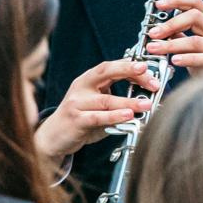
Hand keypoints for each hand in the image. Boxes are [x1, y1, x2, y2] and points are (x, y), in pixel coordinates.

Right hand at [34, 58, 160, 162]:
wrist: (53, 136)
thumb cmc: (81, 118)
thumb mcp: (99, 104)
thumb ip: (118, 99)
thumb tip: (148, 97)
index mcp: (89, 79)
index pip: (111, 66)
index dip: (130, 66)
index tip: (148, 69)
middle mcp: (81, 87)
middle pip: (105, 72)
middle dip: (128, 71)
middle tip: (148, 76)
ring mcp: (77, 103)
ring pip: (106, 100)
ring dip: (129, 102)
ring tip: (146, 104)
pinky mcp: (75, 120)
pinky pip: (97, 117)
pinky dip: (114, 116)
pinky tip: (128, 116)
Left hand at [145, 0, 202, 79]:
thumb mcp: (197, 48)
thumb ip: (182, 38)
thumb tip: (160, 30)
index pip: (196, 4)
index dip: (177, 0)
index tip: (159, 4)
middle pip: (196, 17)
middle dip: (171, 23)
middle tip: (153, 33)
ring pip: (195, 40)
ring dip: (171, 44)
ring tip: (154, 49)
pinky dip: (188, 59)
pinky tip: (175, 61)